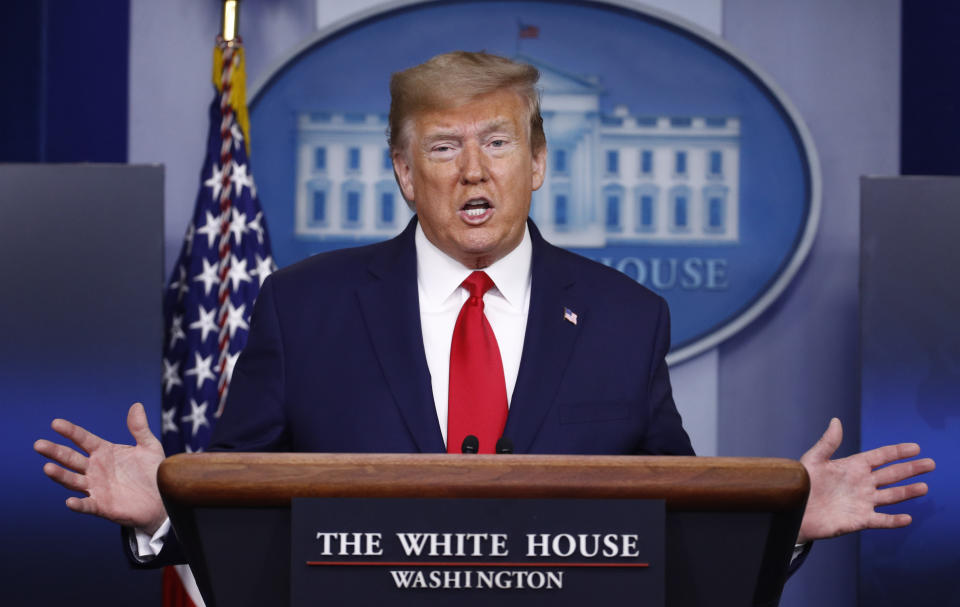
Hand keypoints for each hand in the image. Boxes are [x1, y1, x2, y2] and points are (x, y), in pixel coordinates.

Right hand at [34, 403, 167, 533]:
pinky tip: (69, 502)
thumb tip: (136, 405)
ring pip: (73, 480)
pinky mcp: (102, 506)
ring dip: (60, 475)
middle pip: (71, 459)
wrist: (163, 498)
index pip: (83, 439)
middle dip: (55, 451)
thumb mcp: (149, 447)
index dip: (70, 431)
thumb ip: (140, 428)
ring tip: (47, 467)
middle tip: (38, 444)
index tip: (55, 423)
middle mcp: (95, 469)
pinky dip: (78, 504)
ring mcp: (96, 487)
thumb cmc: (154, 472)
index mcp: (104, 452)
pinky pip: (87, 505)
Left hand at [797, 417, 934, 543]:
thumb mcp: (813, 460)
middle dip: (911, 469)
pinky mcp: (859, 520)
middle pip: (891, 475)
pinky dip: (894, 520)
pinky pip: (881, 520)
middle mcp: (861, 483)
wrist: (793, 511)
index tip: (915, 447)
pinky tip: (907, 518)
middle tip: (930, 463)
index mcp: (852, 467)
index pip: (880, 457)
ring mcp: (862, 502)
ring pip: (891, 496)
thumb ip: (827, 443)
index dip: (897, 452)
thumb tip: (836, 421)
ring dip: (907, 492)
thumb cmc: (800, 484)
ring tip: (924, 487)